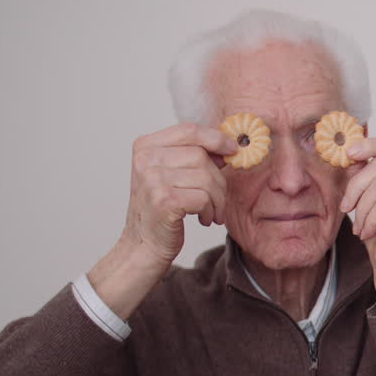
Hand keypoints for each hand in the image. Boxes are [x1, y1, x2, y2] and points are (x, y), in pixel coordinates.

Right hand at [124, 122, 234, 268]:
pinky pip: (204, 197)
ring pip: (206, 177)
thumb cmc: (162, 210)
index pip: (189, 130)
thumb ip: (193, 156)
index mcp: (145, 146)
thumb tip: (228, 145)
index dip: (216, 138)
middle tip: (216, 200)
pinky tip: (203, 219)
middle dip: (218, 180)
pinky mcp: (163, 200)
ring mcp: (152, 179)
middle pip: (201, 156)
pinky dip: (210, 210)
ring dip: (217, 199)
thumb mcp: (171, 175)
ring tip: (210, 212)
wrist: (143, 245)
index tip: (232, 150)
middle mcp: (145, 159)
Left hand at [338, 137, 375, 304]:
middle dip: (356, 188)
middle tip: (347, 208)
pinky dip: (370, 220)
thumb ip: (364, 174)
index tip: (349, 154)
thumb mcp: (367, 197)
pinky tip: (370, 231)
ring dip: (362, 209)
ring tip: (360, 225)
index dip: (369, 145)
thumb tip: (350, 153)